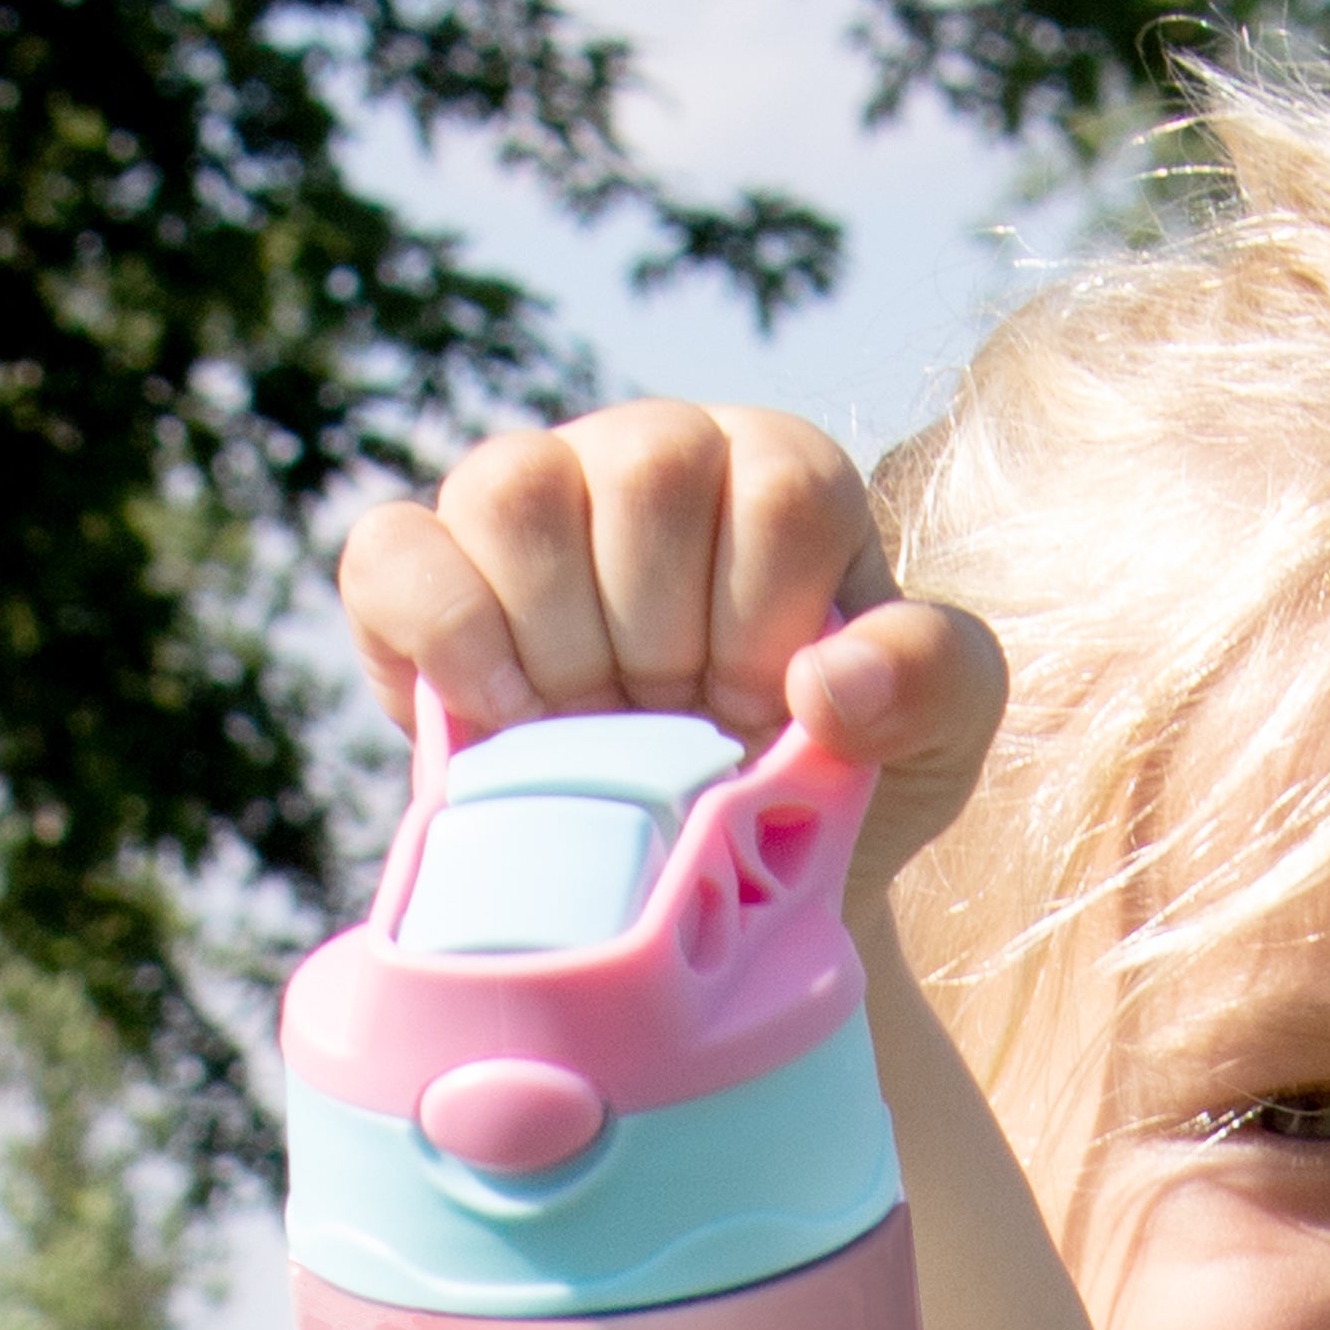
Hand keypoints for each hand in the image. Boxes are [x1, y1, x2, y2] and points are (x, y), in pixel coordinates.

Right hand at [335, 400, 1002, 897]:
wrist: (696, 876)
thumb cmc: (825, 785)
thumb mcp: (933, 744)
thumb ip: (933, 682)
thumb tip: (826, 682)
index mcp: (780, 477)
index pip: (781, 488)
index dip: (768, 624)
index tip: (763, 714)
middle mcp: (653, 453)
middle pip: (649, 471)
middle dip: (672, 639)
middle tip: (679, 730)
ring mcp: (530, 494)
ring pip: (518, 489)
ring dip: (565, 642)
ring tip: (594, 730)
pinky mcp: (419, 563)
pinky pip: (396, 552)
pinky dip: (446, 640)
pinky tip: (502, 717)